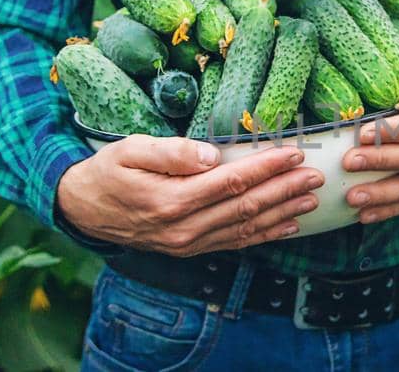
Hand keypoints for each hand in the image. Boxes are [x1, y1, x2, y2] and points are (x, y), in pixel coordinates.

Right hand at [56, 136, 323, 255]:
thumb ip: (171, 153)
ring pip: (245, 228)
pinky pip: (234, 243)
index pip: (231, 182)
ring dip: (281, 214)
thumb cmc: (108, 171)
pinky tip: (287, 225)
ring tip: (310, 199)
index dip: (265, 168)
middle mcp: (184, 228)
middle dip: (283, 191)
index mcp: (171, 200)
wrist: (83, 209)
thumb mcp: (129, 150)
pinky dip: (264, 235)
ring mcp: (188, 243)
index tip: (292, 155)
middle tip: (314, 177)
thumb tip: (211, 154)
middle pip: (245, 207)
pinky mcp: (190, 248)